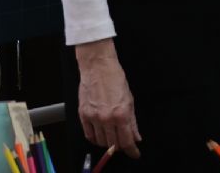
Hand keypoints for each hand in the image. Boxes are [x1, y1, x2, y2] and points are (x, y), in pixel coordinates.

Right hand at [74, 39, 141, 158]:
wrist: (98, 66)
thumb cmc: (115, 78)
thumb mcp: (130, 100)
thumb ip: (132, 121)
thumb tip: (136, 136)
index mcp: (121, 114)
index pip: (126, 141)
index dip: (132, 150)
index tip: (135, 153)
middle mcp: (106, 118)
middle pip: (113, 144)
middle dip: (120, 146)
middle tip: (124, 143)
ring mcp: (93, 117)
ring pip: (101, 142)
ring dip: (108, 143)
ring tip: (112, 137)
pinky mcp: (83, 115)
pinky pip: (88, 135)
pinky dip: (95, 139)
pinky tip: (100, 136)